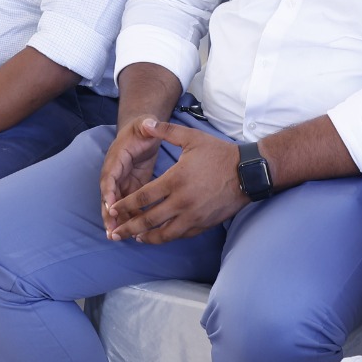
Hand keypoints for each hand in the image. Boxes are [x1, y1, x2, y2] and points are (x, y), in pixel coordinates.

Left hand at [102, 119, 244, 244]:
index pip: (142, 198)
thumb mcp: (192, 138)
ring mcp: (193, 216)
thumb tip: (146, 123)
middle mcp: (181, 202)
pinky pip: (181, 235)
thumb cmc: (219, 154)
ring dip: (147, 237)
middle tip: (115, 233)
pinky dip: (167, 237)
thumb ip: (166, 131)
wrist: (247, 173)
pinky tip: (159, 236)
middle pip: (148, 220)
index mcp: (175, 181)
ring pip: (164, 233)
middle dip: (129, 228)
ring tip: (135, 238)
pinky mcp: (203, 224)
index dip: (125, 206)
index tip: (113, 210)